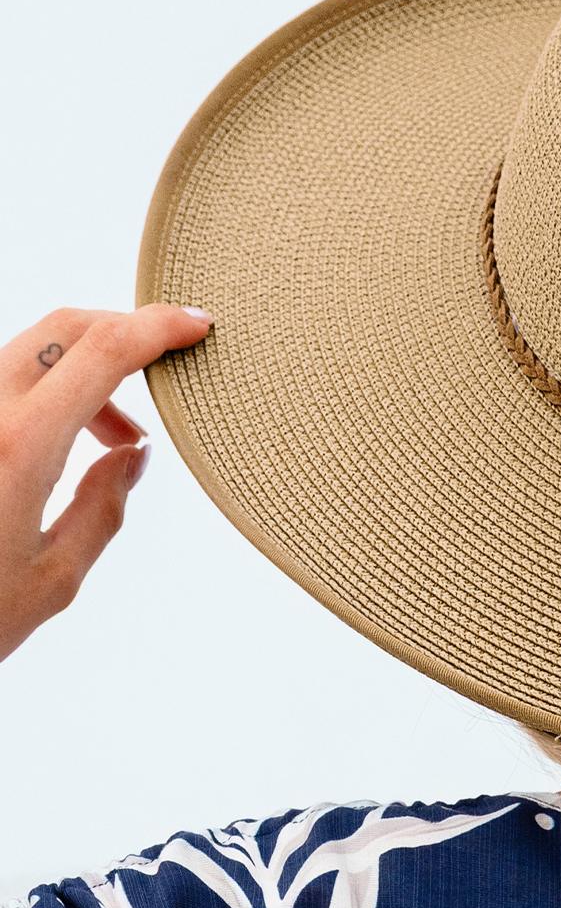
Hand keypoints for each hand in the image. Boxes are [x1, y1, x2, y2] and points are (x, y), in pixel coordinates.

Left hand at [0, 304, 211, 663]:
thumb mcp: (51, 580)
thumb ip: (102, 510)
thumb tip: (132, 457)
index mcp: (20, 447)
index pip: (102, 351)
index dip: (157, 328)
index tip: (195, 327)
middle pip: (64, 329)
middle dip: (123, 335)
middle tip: (161, 373)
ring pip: (30, 352)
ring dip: (84, 372)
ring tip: (114, 435)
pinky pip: (5, 384)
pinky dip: (46, 392)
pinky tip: (62, 440)